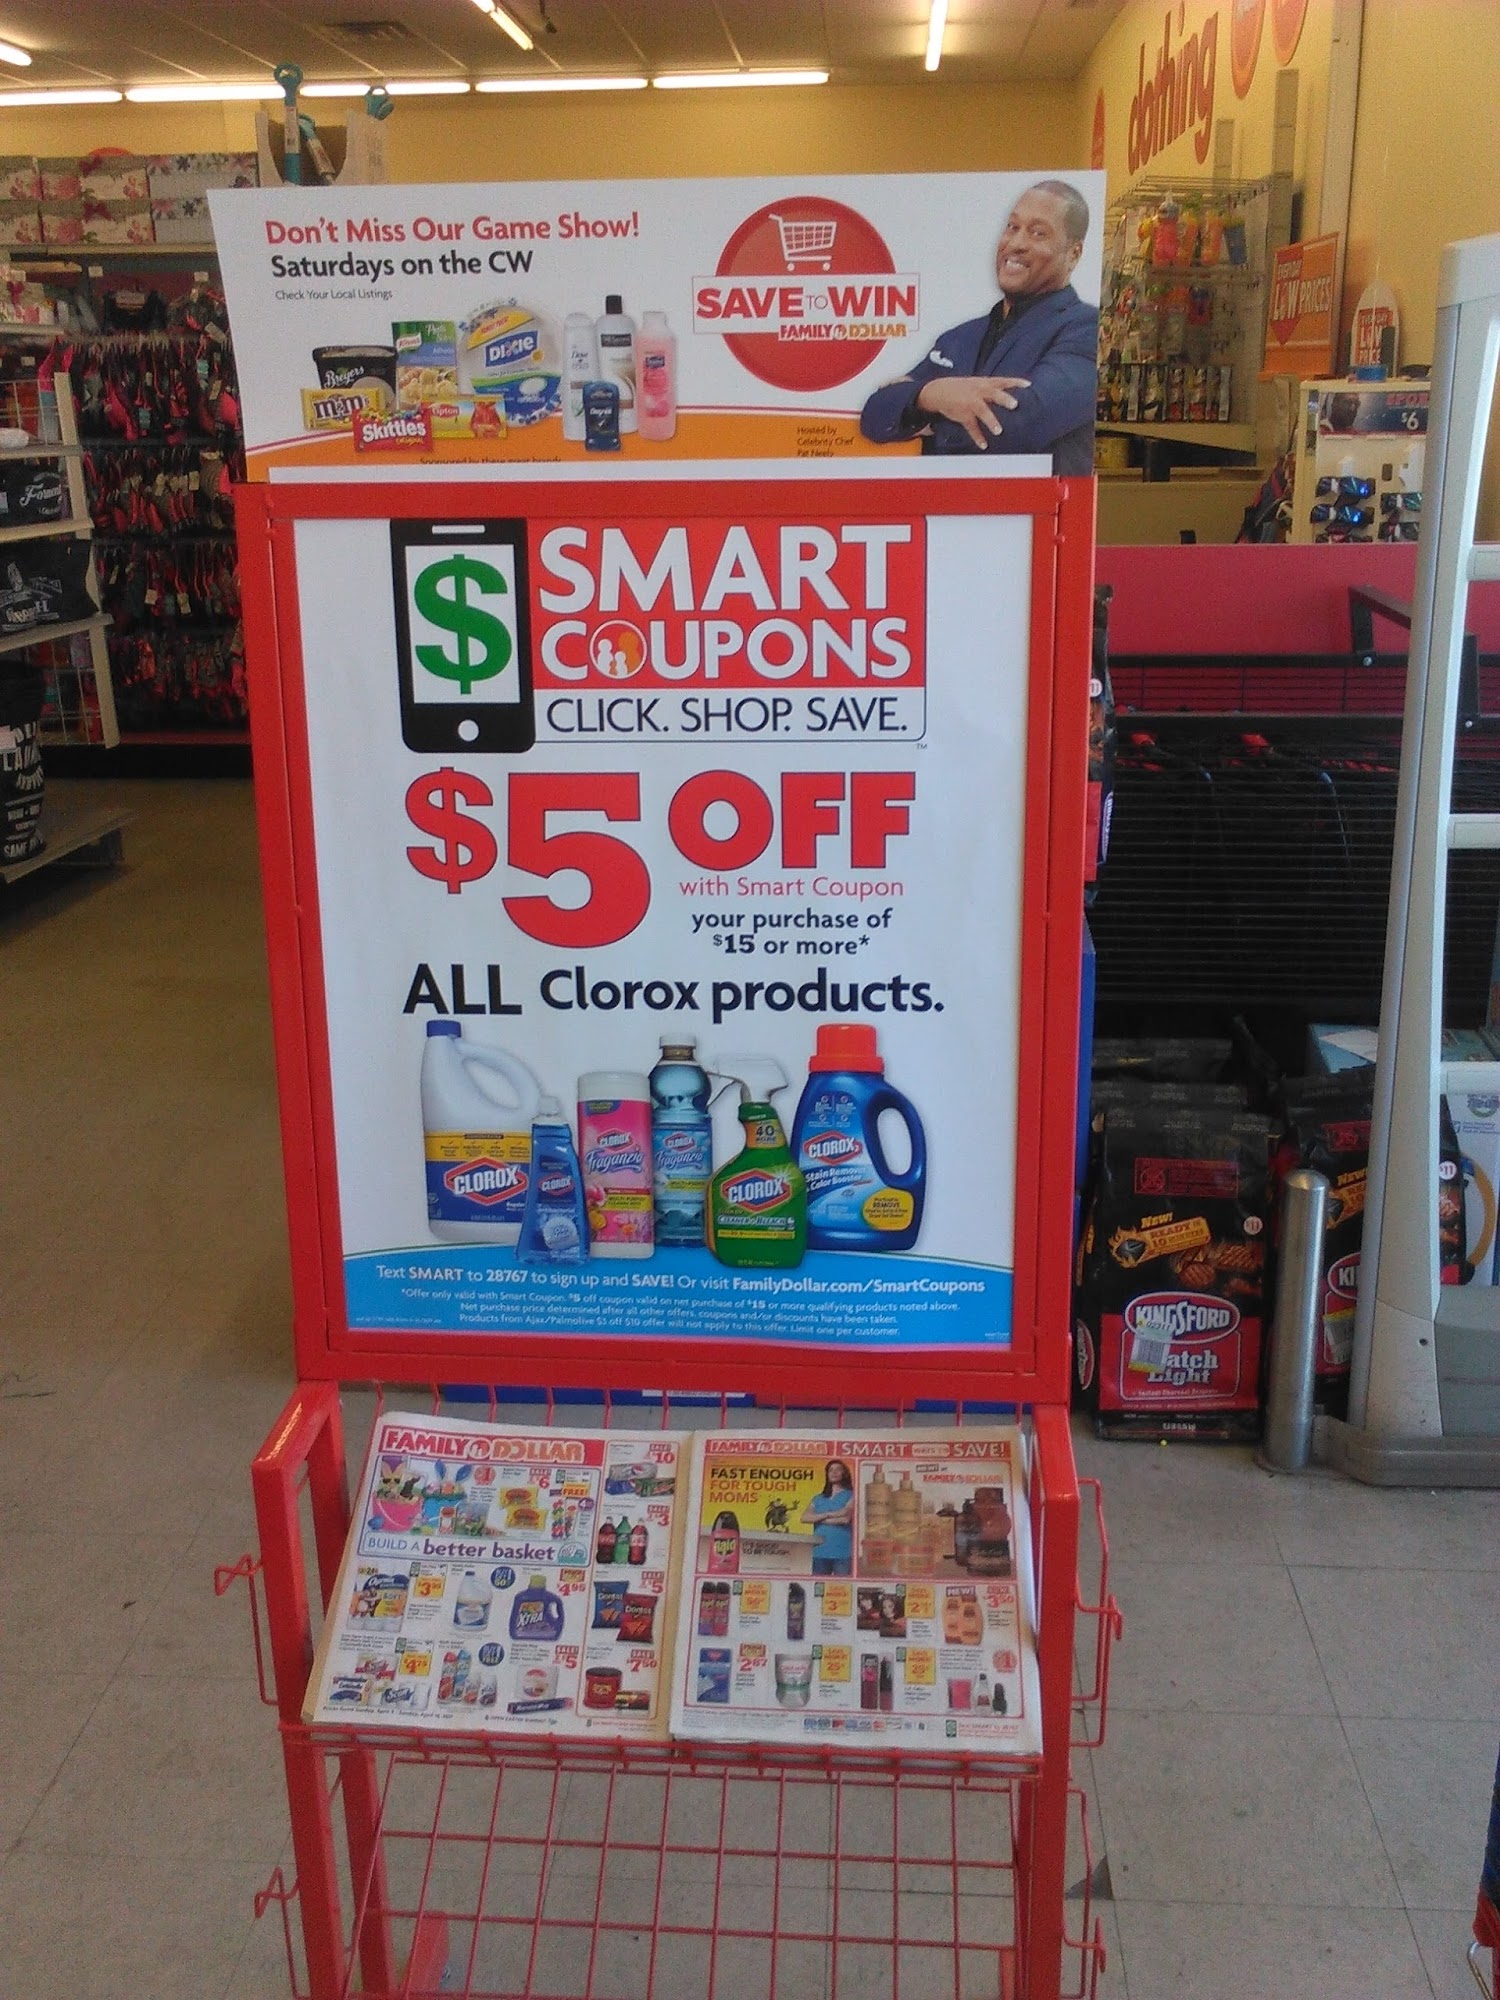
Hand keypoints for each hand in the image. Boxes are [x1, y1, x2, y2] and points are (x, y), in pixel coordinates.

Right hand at [915, 375, 1030, 448]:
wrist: (939, 391)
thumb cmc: (962, 388)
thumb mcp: (978, 383)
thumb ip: (993, 388)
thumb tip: (1012, 394)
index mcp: (985, 383)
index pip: (1003, 381)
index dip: (1016, 382)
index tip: (1028, 385)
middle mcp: (979, 391)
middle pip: (994, 394)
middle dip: (1004, 399)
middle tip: (1015, 405)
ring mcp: (970, 403)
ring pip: (982, 411)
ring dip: (991, 421)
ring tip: (999, 431)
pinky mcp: (963, 415)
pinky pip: (971, 427)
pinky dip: (977, 437)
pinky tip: (984, 444)